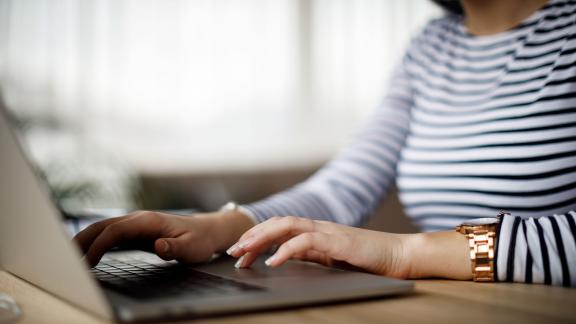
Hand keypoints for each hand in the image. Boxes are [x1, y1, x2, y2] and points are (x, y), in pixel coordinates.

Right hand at [74, 210, 254, 266]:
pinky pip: (111, 234)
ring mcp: (137, 224)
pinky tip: (88, 252)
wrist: (208, 230)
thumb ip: (175, 248)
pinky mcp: (137, 232)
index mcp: (149, 221)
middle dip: (83, 240)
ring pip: (105, 228)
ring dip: (86, 239)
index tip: (87, 262)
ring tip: (70, 256)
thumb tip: (158, 246)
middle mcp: (139, 219)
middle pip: (103, 226)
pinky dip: (96, 242)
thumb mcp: (192, 247)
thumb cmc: (200, 239)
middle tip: (67, 258)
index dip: (99, 246)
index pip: (115, 231)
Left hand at [226, 216, 412, 277]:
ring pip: (286, 226)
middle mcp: (318, 227)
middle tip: (232, 252)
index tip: (240, 252)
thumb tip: (285, 257)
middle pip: (276, 223)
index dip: (256, 236)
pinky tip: (273, 262)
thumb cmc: (367, 259)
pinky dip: (286, 251)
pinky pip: (306, 242)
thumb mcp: (331, 258)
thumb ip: (310, 254)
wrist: (398, 255)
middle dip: (251, 236)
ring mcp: (327, 232)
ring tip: (244, 253)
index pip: (279, 227)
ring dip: (261, 239)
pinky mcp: (338, 242)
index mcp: (315, 231)